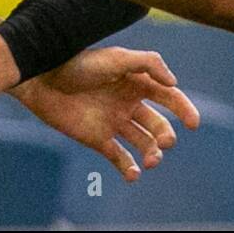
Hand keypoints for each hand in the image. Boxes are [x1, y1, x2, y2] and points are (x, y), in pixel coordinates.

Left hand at [13, 46, 200, 181]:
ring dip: (153, 155)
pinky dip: (130, 169)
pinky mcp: (98, 138)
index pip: (168, 97)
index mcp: (135, 83)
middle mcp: (127, 103)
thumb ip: (146, 64)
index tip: (192, 123)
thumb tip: (173, 83)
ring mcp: (113, 122)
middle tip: (163, 142)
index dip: (184, 109)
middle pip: (159, 125)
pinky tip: (134, 174)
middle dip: (166, 136)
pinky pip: (120, 158)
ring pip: (144, 144)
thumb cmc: (76, 64)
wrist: (41, 80)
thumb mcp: (114, 58)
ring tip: (151, 161)